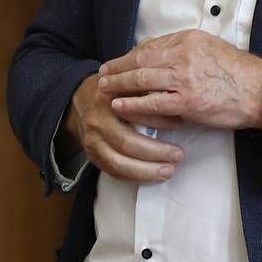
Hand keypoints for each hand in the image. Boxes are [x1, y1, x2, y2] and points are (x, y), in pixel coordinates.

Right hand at [64, 72, 184, 184]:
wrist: (81, 100)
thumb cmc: (114, 92)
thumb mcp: (129, 84)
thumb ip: (148, 91)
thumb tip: (177, 104)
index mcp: (107, 98)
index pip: (134, 112)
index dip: (160, 120)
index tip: (181, 123)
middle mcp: (96, 120)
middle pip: (126, 142)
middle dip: (156, 152)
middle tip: (178, 155)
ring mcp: (91, 139)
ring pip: (117, 163)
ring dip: (146, 171)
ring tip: (168, 171)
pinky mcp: (91, 154)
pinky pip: (112, 172)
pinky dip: (134, 178)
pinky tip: (152, 177)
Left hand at [99, 28, 261, 129]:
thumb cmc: (237, 70)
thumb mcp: (208, 45)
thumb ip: (180, 46)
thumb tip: (151, 48)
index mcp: (186, 40)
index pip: (148, 47)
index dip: (128, 56)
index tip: (116, 62)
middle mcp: (182, 56)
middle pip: (139, 61)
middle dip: (116, 68)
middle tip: (102, 74)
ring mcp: (184, 80)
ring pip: (141, 80)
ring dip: (119, 84)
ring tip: (104, 88)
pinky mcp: (188, 102)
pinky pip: (153, 103)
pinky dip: (134, 104)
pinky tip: (120, 105)